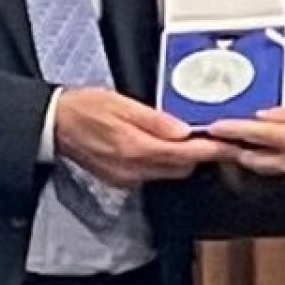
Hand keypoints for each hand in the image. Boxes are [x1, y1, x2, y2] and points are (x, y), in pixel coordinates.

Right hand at [54, 86, 223, 185]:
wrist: (55, 126)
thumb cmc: (84, 109)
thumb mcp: (121, 103)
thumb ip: (155, 120)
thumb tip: (184, 131)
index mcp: (135, 148)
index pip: (185, 154)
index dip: (211, 151)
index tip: (229, 146)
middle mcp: (133, 169)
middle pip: (181, 168)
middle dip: (200, 155)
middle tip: (214, 137)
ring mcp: (128, 178)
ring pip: (169, 173)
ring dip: (182, 158)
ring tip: (191, 139)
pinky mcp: (122, 180)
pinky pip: (153, 174)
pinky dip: (164, 162)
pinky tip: (163, 146)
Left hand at [206, 106, 284, 185]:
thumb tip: (266, 116)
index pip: (251, 133)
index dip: (230, 131)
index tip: (214, 128)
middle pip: (252, 157)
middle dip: (234, 150)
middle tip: (220, 143)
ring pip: (266, 167)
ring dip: (252, 158)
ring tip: (243, 149)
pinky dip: (279, 163)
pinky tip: (282, 156)